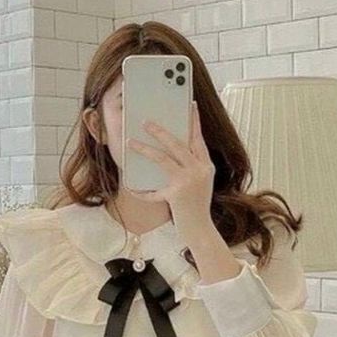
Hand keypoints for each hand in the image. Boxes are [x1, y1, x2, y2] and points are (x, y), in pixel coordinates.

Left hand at [124, 101, 215, 239]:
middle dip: (160, 131)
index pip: (198, 138)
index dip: (194, 121)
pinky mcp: (177, 195)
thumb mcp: (199, 183)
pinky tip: (130, 187)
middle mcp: (199, 171)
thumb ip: (190, 167)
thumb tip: (171, 151)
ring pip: (163, 159)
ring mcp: (188, 182)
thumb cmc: (196, 207)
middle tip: (146, 121)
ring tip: (131, 142)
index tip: (190, 105)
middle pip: (178, 144)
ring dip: (145, 149)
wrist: (201, 230)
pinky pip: (154, 189)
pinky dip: (141, 190)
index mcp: (206, 166)